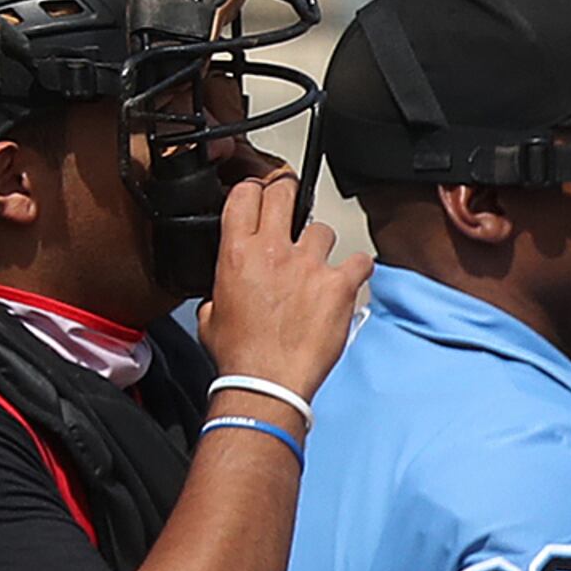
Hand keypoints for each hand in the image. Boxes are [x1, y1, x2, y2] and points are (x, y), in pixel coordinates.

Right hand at [195, 171, 367, 402]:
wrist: (268, 382)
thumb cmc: (241, 355)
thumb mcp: (210, 312)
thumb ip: (218, 291)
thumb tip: (223, 293)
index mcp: (237, 250)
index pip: (247, 192)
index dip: (257, 189)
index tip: (264, 197)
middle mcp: (273, 250)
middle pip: (285, 192)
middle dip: (290, 195)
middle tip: (293, 209)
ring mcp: (308, 266)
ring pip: (322, 229)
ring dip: (321, 243)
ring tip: (319, 266)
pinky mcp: (338, 287)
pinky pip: (360, 262)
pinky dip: (359, 268)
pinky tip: (353, 278)